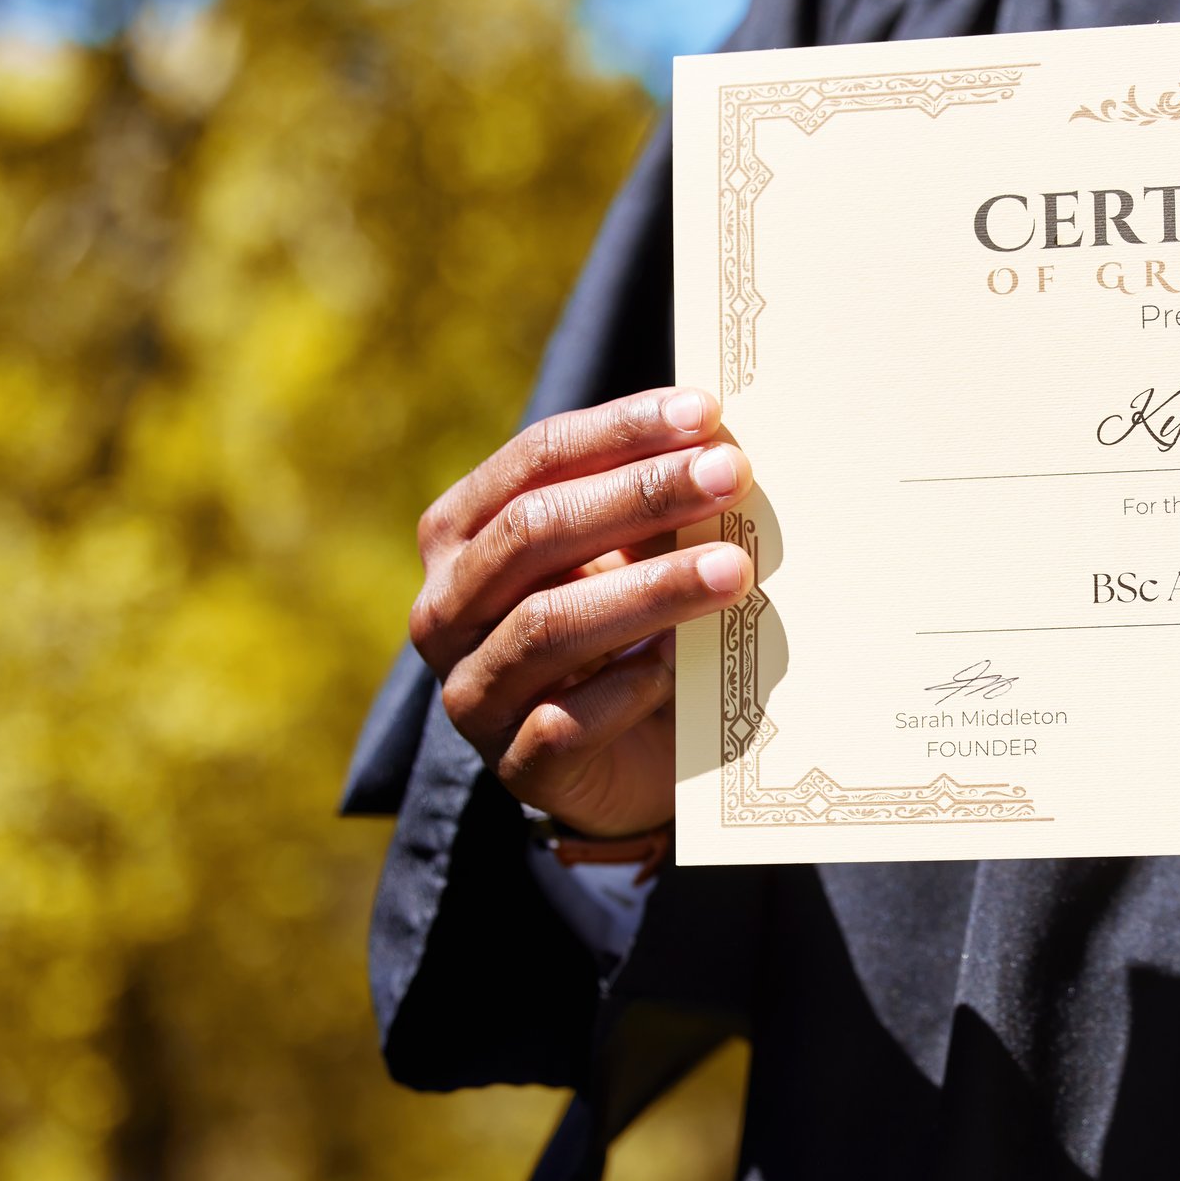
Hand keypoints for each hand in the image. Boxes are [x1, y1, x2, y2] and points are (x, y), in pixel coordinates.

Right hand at [408, 387, 754, 835]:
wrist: (630, 766)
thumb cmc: (629, 635)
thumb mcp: (631, 561)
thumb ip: (652, 512)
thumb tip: (721, 450)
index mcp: (462, 536)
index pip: (534, 461)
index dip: (619, 432)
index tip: (705, 412)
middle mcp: (446, 610)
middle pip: (534, 531)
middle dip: (640, 496)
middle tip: (729, 476)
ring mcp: (473, 692)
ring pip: (547, 625)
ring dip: (649, 591)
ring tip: (733, 570)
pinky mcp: (514, 768)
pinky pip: (563, 722)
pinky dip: (626, 690)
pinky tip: (677, 668)